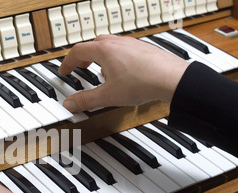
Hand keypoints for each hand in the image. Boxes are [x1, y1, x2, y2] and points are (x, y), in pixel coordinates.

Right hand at [59, 34, 189, 111]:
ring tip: (103, 73)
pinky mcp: (145, 50)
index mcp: (104, 50)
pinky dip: (117, 59)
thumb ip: (86, 100)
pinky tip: (123, 75)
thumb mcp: (107, 96)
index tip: (65, 70)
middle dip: (85, 56)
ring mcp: (133, 45)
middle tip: (81, 67)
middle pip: (94, 44)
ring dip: (101, 57)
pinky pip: (125, 50)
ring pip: (111, 46)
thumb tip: (71, 103)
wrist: (172, 79)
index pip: (78, 51)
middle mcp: (118, 43)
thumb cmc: (142, 82)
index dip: (68, 62)